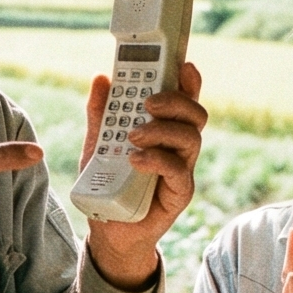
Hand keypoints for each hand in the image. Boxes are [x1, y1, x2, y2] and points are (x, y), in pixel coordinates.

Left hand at [83, 63, 206, 289]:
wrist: (108, 229)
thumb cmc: (110, 182)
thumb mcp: (98, 143)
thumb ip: (100, 113)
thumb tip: (101, 79)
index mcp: (164, 129)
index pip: (183, 100)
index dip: (188, 81)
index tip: (181, 63)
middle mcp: (178, 147)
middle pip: (194, 115)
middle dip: (175, 101)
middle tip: (148, 102)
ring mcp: (182, 169)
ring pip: (190, 139)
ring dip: (163, 130)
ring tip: (133, 135)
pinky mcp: (179, 194)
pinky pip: (178, 172)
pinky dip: (157, 160)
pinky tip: (136, 160)